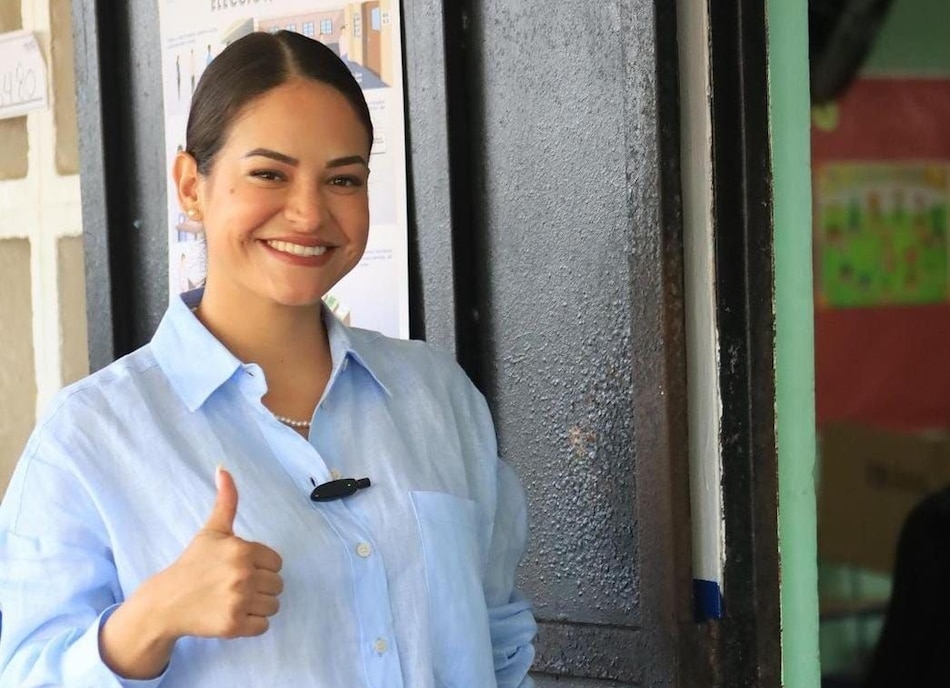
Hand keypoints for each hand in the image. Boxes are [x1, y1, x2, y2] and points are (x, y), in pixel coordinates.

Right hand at [156, 466, 284, 638]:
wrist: (167, 601)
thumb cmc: (193, 563)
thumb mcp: (212, 530)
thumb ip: (226, 501)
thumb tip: (223, 468)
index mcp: (243, 550)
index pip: (276, 562)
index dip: (261, 566)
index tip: (240, 567)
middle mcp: (243, 575)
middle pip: (277, 585)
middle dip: (260, 586)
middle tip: (235, 585)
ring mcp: (239, 602)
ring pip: (273, 606)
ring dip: (258, 605)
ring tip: (235, 599)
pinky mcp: (234, 626)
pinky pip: (263, 626)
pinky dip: (252, 624)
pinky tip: (233, 614)